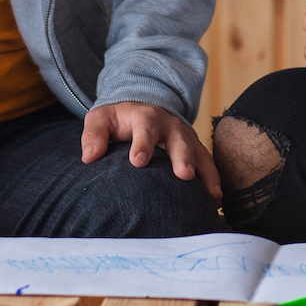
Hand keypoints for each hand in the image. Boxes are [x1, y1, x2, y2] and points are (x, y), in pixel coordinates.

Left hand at [81, 100, 220, 201]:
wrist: (140, 105)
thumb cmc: (117, 118)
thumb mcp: (100, 119)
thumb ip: (93, 135)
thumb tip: (90, 157)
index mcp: (145, 116)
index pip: (144, 129)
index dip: (142, 144)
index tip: (138, 161)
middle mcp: (169, 125)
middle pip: (179, 140)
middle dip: (182, 157)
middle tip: (184, 175)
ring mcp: (184, 136)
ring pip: (198, 153)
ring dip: (206, 173)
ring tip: (212, 195)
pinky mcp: (193, 148)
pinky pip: (206, 163)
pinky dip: (213, 180)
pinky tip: (216, 200)